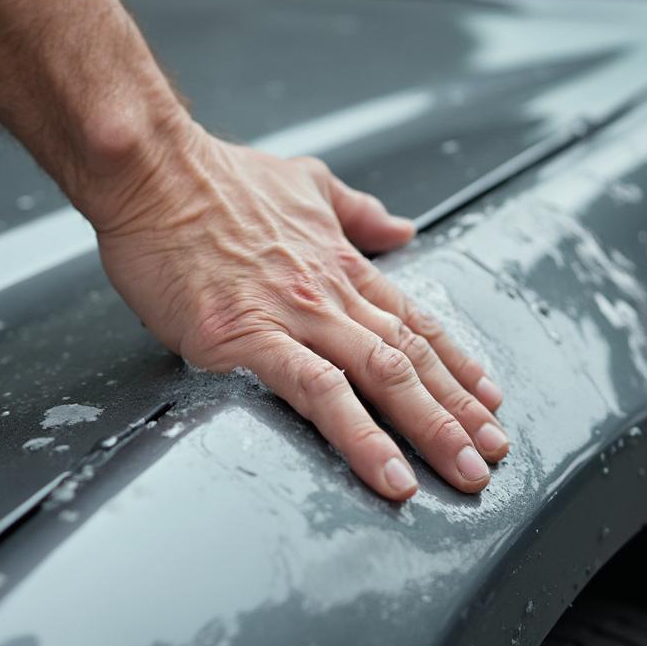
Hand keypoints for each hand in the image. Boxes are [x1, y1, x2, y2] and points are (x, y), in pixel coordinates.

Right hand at [92, 121, 507, 500]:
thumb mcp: (303, 180)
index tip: (488, 399)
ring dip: (430, 429)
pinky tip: (385, 470)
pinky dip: (359, 433)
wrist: (154, 171)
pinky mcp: (247, 337)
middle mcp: (329, 292)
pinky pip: (317, 392)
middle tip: (493, 455)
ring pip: (380, 378)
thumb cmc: (214, 179)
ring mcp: (293, 315)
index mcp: (338, 263)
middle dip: (458, 412)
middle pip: (410, 358)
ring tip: (463, 474)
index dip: (456, 364)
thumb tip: (399, 227)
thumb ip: (355, 209)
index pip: (413, 321)